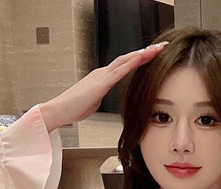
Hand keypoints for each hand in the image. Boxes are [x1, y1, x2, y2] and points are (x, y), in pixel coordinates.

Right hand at [40, 41, 168, 130]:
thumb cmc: (74, 108)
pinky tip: (141, 58)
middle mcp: (103, 73)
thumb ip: (100, 97)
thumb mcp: (93, 102)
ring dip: (142, 54)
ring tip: (156, 49)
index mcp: (103, 78)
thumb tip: (103, 98)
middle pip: (128, 59)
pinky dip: (131, 63)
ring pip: (125, 61)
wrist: (60, 110)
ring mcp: (101, 76)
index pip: (125, 65)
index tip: (153, 55)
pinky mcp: (100, 84)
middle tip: (161, 46)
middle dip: (145, 53)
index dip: (139, 59)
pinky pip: (119, 71)